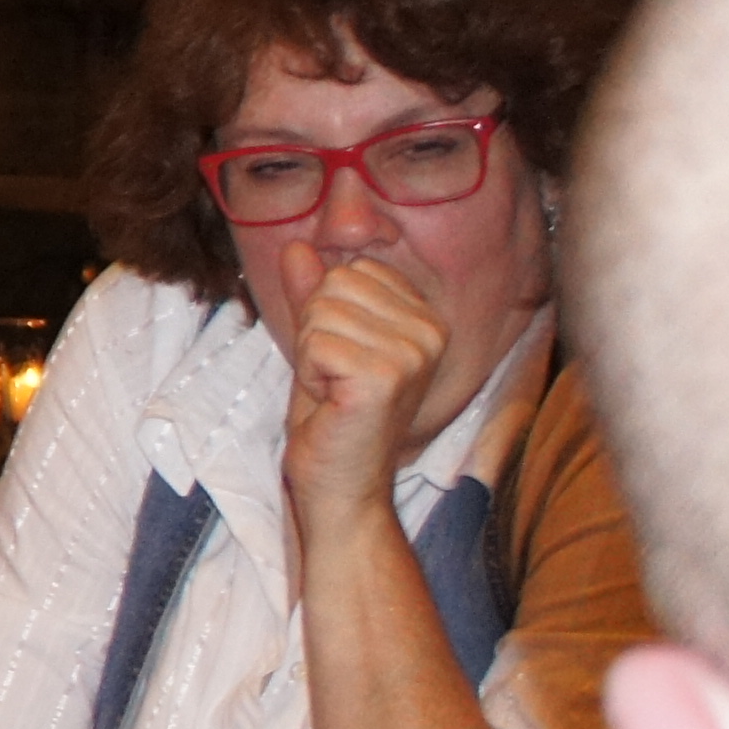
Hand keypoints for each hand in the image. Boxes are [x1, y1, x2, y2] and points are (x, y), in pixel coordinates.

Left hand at [277, 241, 450, 520]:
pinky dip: (309, 374)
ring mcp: (412, 353)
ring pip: (320, 312)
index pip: (352, 270)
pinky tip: (332, 403)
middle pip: (334, 284)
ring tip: (334, 391)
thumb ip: (313, 294)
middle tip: (334, 379)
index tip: (341, 360)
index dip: (326, 315)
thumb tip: (298, 245)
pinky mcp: (384, 376)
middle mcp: (430, 331)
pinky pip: (315, 342)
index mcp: (426, 318)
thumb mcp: (321, 343)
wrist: (340, 484)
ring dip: (311, 356)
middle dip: (315, 332)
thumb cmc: (332, 417)